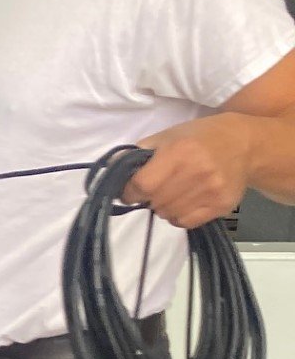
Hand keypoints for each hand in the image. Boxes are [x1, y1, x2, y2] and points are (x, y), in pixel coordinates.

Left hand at [124, 115, 254, 228]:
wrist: (245, 145)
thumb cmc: (201, 137)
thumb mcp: (169, 135)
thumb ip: (141, 151)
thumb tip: (114, 167)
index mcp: (179, 152)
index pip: (142, 185)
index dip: (129, 191)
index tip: (129, 191)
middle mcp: (196, 173)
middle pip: (154, 202)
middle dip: (148, 198)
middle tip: (156, 188)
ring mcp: (210, 192)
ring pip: (167, 214)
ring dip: (163, 207)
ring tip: (173, 192)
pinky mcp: (220, 206)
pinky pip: (185, 223)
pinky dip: (178, 216)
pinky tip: (184, 202)